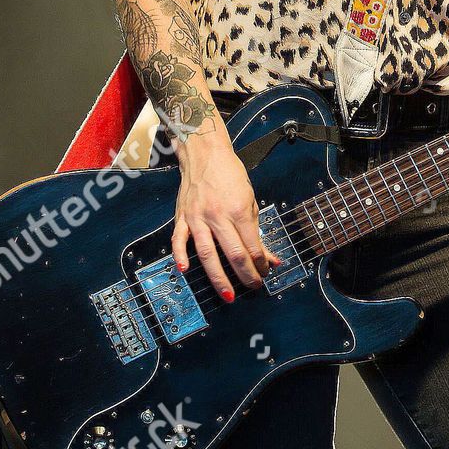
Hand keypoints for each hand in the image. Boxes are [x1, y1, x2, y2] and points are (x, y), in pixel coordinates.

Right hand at [171, 129, 281, 300]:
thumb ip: (257, 228)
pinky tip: (185, 270)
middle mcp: (218, 216)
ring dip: (218, 277)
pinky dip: (181, 255)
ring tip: (228, 295)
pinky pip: (179, 240)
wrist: (205, 153)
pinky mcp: (182, 217)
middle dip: (245, 275)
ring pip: (207, 253)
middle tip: (253, 287)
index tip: (266, 272)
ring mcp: (198, 218)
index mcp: (238, 210)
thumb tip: (269, 257)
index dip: (261, 263)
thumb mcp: (250, 198)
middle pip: (233, 253)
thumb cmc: (230, 174)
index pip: (252, 244)